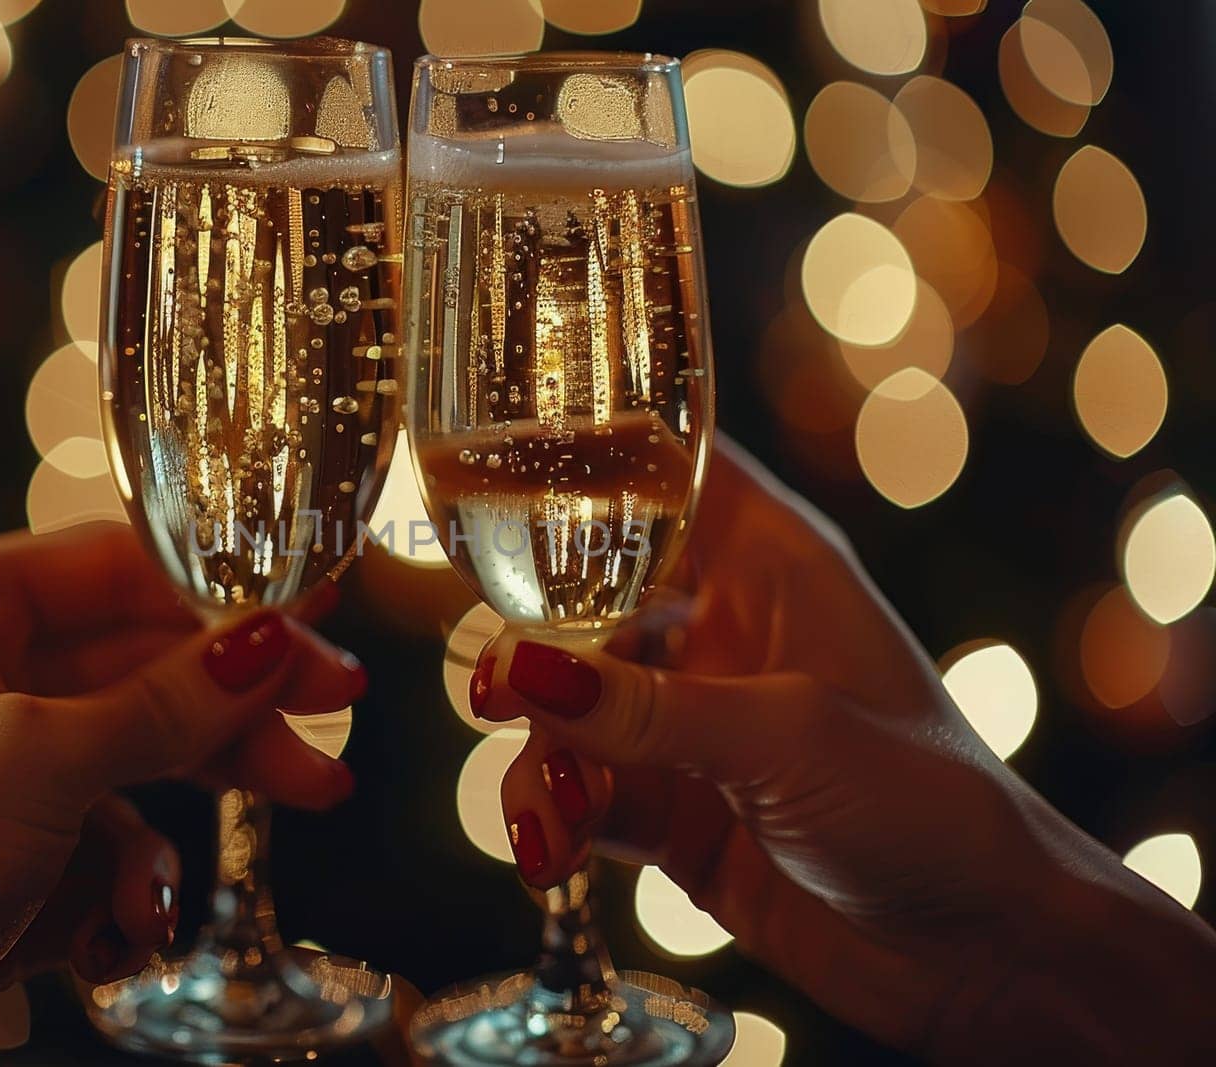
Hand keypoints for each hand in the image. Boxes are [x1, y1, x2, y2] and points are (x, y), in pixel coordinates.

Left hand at [0, 524, 363, 1063]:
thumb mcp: (39, 762)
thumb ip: (169, 699)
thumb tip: (275, 640)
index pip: (122, 566)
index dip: (226, 589)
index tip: (319, 608)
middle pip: (147, 664)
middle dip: (236, 708)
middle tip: (334, 715)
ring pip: (139, 759)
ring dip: (183, 820)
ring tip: (199, 884)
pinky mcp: (7, 848)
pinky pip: (105, 842)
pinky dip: (126, 888)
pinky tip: (119, 934)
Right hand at [473, 438, 1215, 1061]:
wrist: (983, 953)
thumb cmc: (927, 805)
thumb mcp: (783, 737)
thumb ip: (642, 707)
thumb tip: (510, 667)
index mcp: (769, 564)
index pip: (663, 473)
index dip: (579, 461)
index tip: (487, 471)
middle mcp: (720, 629)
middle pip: (585, 593)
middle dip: (527, 642)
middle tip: (492, 691)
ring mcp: (690, 722)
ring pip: (569, 704)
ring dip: (538, 753)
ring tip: (546, 806)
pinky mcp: (673, 807)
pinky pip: (579, 791)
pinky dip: (552, 815)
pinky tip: (548, 852)